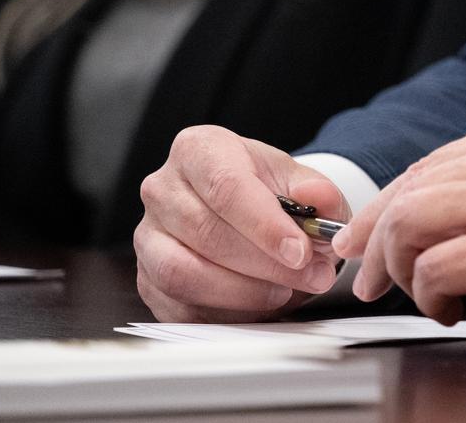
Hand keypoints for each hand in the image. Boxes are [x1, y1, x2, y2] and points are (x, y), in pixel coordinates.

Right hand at [135, 125, 348, 320]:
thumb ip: (316, 190)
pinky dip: (222, 314)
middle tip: (310, 276)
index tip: (301, 252)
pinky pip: (178, 307)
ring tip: (285, 291)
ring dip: (242, 292)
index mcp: (198, 150)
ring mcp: (148, 236)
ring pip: (184, 274)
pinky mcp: (146, 279)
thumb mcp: (297, 181)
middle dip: (265, 264)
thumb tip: (319, 198)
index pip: (226, 187)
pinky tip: (257, 305)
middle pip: (207, 233)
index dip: (265, 225)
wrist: (244, 211)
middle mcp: (162, 189)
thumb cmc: (265, 192)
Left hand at [333, 114, 465, 342]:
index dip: (381, 210)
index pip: (421, 169)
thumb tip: (417, 229)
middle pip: (406, 193)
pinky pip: (436, 268)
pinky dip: (429, 296)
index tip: (363, 241)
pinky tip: (448, 308)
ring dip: (398, 269)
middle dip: (374, 243)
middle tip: (370, 281)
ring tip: (418, 296)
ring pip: (408, 223)